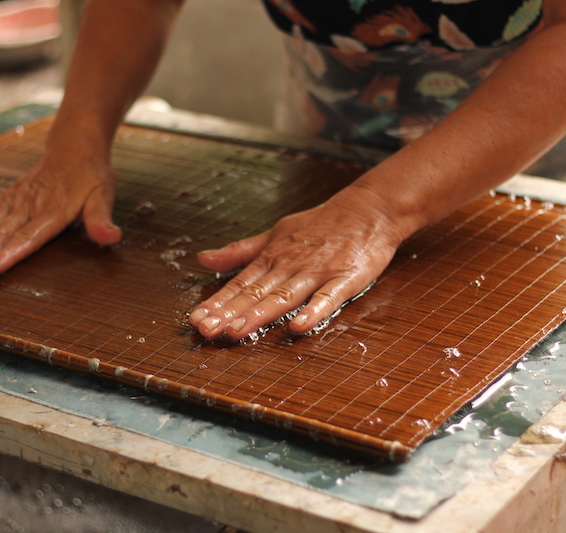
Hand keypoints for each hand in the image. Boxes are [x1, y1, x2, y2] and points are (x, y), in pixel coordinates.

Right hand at [0, 149, 121, 276]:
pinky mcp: (7, 198)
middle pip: (1, 233)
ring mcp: (15, 201)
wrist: (75, 144)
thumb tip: (112, 237)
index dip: (10, 253)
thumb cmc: (91, 174)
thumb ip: (101, 219)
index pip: (29, 236)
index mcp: (54, 210)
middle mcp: (30, 206)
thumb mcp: (103, 195)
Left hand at [188, 185, 402, 339]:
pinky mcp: (345, 278)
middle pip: (256, 293)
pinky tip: (299, 326)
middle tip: (207, 330)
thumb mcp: (274, 234)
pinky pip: (328, 297)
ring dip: (261, 314)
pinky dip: (314, 311)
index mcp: (272, 257)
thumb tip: (203, 258)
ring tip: (238, 330)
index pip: (240, 283)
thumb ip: (239, 252)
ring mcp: (317, 272)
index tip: (197, 319)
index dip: (217, 302)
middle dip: (230, 313)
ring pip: (285, 296)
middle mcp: (290, 265)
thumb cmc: (320, 225)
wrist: (368, 210)